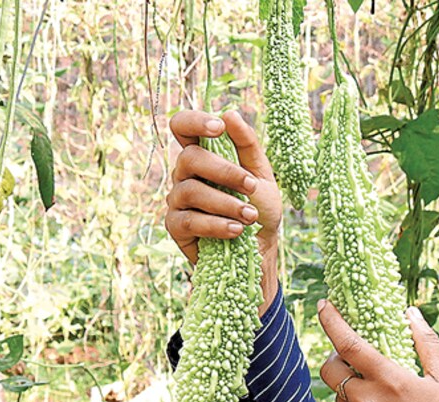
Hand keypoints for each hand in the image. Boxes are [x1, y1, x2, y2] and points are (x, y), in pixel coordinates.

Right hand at [166, 110, 282, 314]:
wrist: (260, 250)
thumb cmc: (259, 209)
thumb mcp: (262, 176)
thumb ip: (247, 146)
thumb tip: (230, 113)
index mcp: (204, 156)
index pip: (182, 127)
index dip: (194, 121)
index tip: (219, 129)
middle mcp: (185, 174)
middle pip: (189, 157)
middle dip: (224, 171)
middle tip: (252, 186)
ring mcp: (177, 200)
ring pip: (190, 190)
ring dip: (225, 202)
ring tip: (250, 216)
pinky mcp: (176, 227)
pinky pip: (188, 220)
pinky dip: (216, 224)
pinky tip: (236, 230)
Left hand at [317, 300, 438, 401]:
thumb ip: (425, 343)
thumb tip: (411, 314)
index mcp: (391, 382)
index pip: (348, 345)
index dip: (331, 322)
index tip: (324, 305)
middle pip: (329, 372)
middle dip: (334, 359)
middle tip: (353, 357)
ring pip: (340, 399)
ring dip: (350, 387)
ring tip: (378, 388)